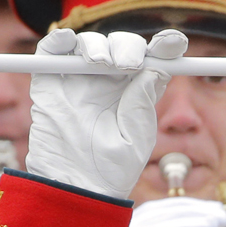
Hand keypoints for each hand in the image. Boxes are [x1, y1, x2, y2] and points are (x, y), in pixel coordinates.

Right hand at [25, 29, 187, 198]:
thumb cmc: (112, 167)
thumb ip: (142, 100)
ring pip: (90, 45)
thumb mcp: (137, 135)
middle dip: (128, 47)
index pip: (154, 60)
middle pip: (123, 46)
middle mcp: (111, 81)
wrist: (75, 186)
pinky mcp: (50, 82)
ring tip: (101, 63)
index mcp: (138, 92)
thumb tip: (153, 67)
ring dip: (97, 45)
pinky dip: (59, 40)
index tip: (174, 43)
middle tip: (129, 64)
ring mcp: (80, 80)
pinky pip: (52, 51)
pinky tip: (68, 41)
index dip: (165, 46)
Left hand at [117, 197, 225, 226]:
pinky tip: (186, 213)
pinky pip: (156, 210)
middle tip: (225, 215)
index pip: (180, 226)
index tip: (221, 224)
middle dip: (201, 211)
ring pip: (165, 207)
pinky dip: (176, 210)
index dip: (202, 224)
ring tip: (212, 210)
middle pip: (174, 210)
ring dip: (191, 207)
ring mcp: (129, 222)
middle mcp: (135, 225)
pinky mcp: (125, 225)